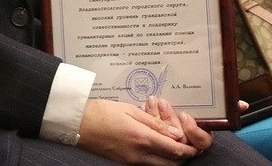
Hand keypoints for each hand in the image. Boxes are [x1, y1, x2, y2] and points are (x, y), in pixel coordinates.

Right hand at [77, 99, 201, 164]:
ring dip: (169, 156)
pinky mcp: (124, 162)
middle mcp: (138, 154)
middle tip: (185, 144)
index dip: (189, 149)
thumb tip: (176, 135)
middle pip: (171, 163)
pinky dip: (155, 155)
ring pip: (160, 165)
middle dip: (182, 156)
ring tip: (168, 141)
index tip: (194, 143)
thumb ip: (155, 123)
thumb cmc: (100, 112)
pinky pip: (147, 163)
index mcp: (142, 138)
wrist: (77, 123)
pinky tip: (152, 141)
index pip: (175, 150)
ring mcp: (131, 161)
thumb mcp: (130, 110)